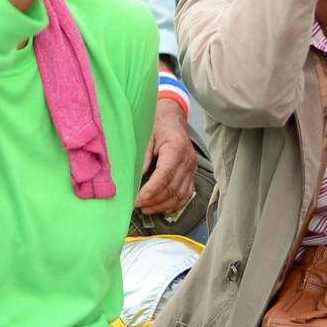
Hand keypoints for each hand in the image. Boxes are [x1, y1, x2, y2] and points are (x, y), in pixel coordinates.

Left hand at [136, 98, 196, 215]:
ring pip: (180, 195)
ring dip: (163, 205)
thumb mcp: (146, 136)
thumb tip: (134, 180)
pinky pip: (186, 194)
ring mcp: (192, 168)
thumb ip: (142, 157)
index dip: (151, 190)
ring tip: (146, 209)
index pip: (165, 175)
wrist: (172, 117)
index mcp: (176, 148)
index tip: (137, 200)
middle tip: (136, 206)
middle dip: (154, 201)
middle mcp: (187, 160)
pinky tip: (160, 207)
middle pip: (173, 188)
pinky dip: (174, 204)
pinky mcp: (192, 173)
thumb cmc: (157, 124)